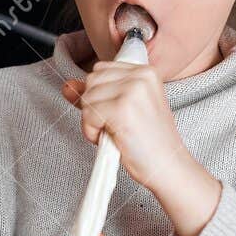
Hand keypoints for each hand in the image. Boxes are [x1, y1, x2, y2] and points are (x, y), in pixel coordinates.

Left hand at [61, 62, 187, 189]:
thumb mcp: (123, 110)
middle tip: (116, 126)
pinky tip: (112, 140)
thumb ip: (96, 94)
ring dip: (92, 122)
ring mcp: (132, 91)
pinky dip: (92, 132)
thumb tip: (67, 86)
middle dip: (94, 107)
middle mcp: (141, 76)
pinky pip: (88, 115)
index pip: (101, 70)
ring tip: (114, 134)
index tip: (117, 114)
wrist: (167, 166)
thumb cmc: (148, 142)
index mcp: (146, 71)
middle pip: (91, 81)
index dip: (100, 95)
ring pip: (87, 98)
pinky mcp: (121, 109)